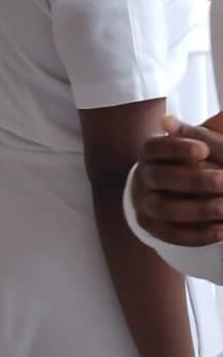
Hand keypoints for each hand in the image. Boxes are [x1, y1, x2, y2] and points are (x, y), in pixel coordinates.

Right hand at [132, 114, 222, 245]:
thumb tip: (166, 121)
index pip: (156, 148)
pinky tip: (222, 230)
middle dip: (195, 180)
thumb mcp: (189, 145)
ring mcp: (145, 204)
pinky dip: (199, 235)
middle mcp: (142, 177)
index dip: (177, 148)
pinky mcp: (154, 228)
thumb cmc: (186, 162)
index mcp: (149, 153)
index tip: (203, 149)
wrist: (169, 191)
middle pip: (160, 177)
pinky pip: (174, 235)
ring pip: (166, 209)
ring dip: (199, 210)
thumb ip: (189, 135)